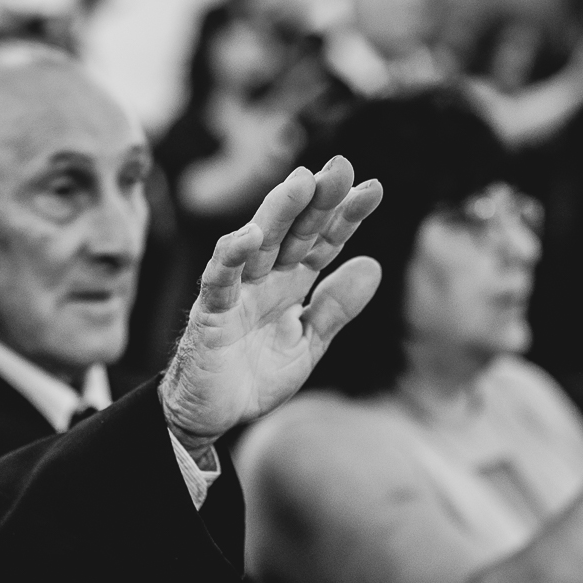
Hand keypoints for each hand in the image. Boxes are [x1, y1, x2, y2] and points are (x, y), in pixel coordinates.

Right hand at [161, 157, 383, 453]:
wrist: (210, 416)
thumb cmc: (253, 376)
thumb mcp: (308, 343)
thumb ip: (336, 307)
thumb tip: (373, 264)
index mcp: (290, 283)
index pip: (322, 241)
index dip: (345, 216)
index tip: (372, 190)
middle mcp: (264, 278)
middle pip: (293, 230)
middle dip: (316, 199)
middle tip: (341, 167)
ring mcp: (236, 291)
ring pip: (258, 242)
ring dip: (278, 211)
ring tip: (302, 182)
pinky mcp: (209, 311)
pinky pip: (219, 278)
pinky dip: (232, 255)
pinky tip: (250, 235)